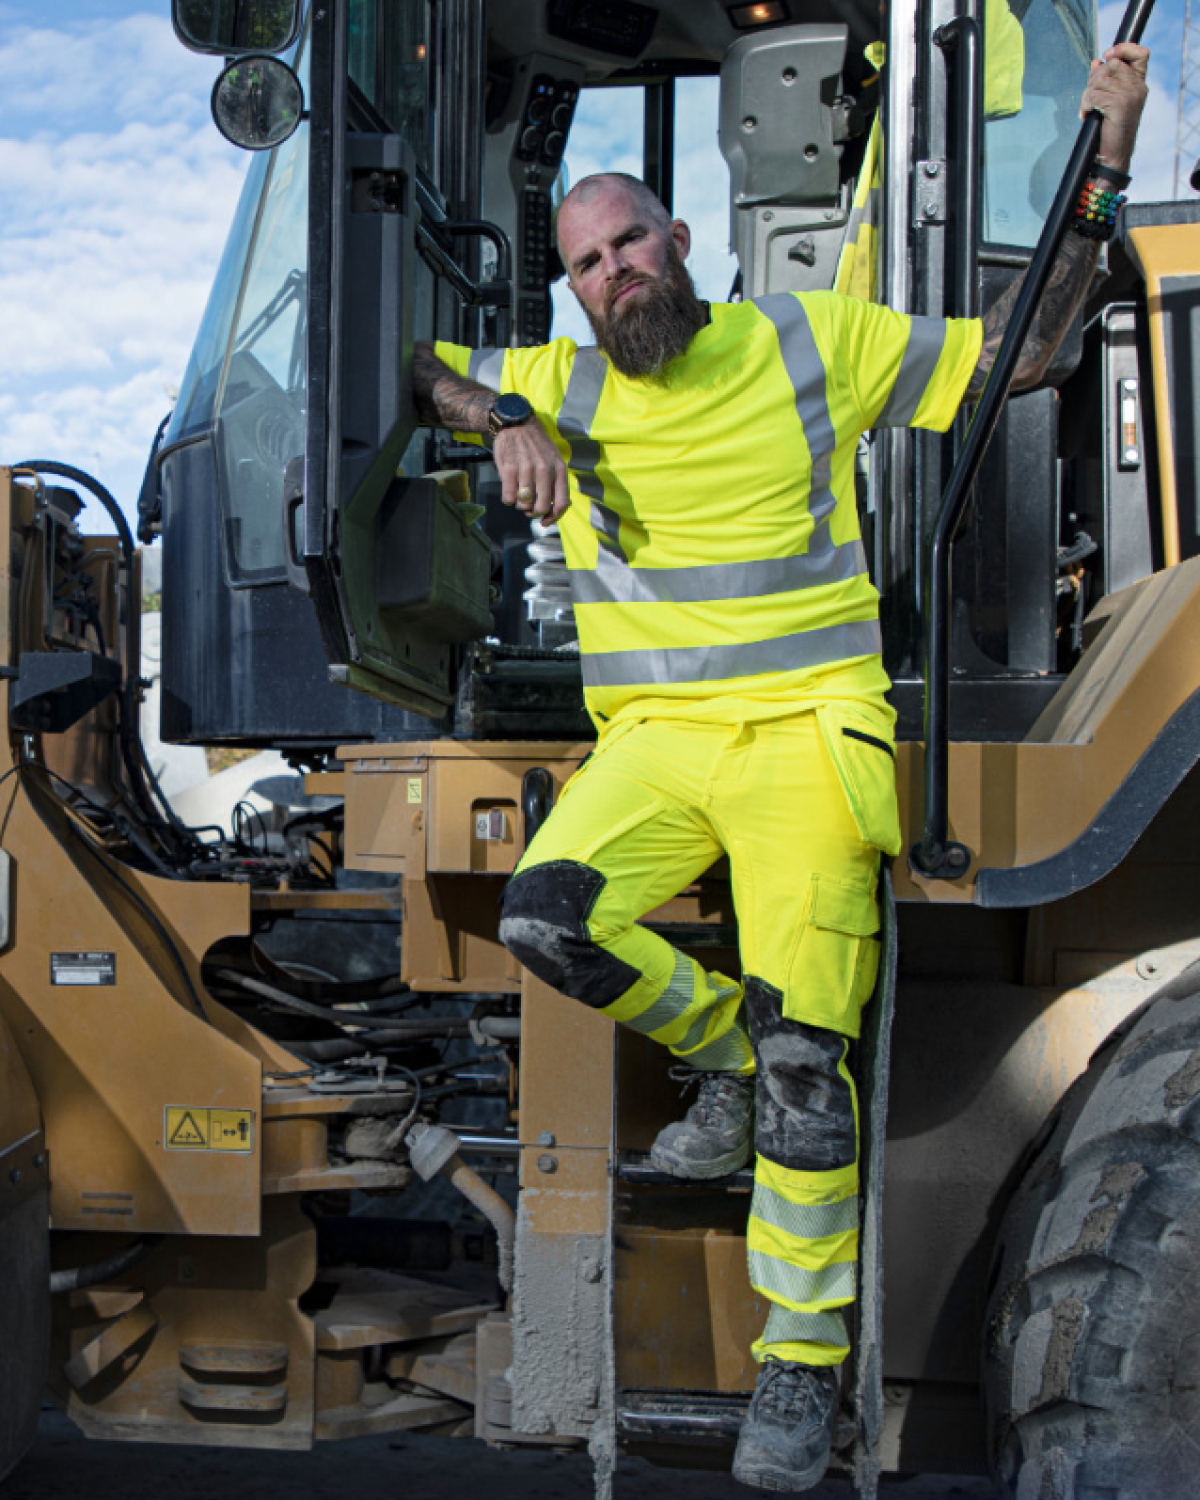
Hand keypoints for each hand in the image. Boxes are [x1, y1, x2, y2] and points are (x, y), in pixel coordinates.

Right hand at [493, 420, 570, 522]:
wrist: (516, 423)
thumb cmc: (536, 445)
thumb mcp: (554, 459)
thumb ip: (556, 482)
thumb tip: (553, 509)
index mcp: (559, 469)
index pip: (561, 504)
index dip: (554, 518)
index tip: (545, 521)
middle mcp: (544, 470)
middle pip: (541, 508)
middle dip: (534, 513)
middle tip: (529, 507)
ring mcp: (526, 470)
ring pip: (524, 504)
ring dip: (521, 505)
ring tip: (520, 494)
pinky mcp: (509, 469)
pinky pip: (509, 498)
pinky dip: (509, 499)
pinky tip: (510, 489)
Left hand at [1081, 42, 1148, 172]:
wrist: (1112, 156)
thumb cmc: (1109, 130)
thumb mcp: (1109, 101)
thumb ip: (1105, 80)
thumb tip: (1096, 61)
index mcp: (1139, 84)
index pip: (1140, 53)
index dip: (1123, 48)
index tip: (1106, 54)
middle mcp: (1138, 87)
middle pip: (1111, 64)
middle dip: (1094, 78)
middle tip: (1089, 96)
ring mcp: (1130, 95)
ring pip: (1099, 79)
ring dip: (1086, 94)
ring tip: (1087, 108)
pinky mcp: (1119, 104)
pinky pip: (1094, 95)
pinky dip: (1085, 104)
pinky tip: (1086, 115)